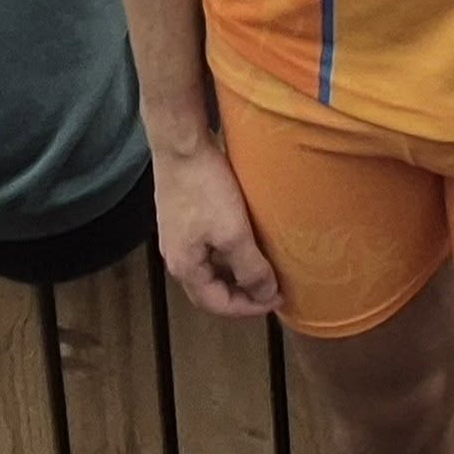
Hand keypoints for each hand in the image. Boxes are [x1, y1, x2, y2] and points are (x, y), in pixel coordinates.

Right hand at [154, 143, 281, 317]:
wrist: (182, 146)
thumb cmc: (206, 188)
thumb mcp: (233, 232)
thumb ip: (250, 267)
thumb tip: (266, 294)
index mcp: (185, 267)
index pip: (216, 305)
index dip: (248, 307)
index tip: (277, 300)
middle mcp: (176, 257)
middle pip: (210, 290)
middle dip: (241, 294)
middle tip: (271, 289)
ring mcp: (177, 236)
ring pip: (210, 267)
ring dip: (235, 272)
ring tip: (264, 266)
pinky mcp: (183, 216)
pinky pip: (208, 247)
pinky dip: (228, 253)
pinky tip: (246, 240)